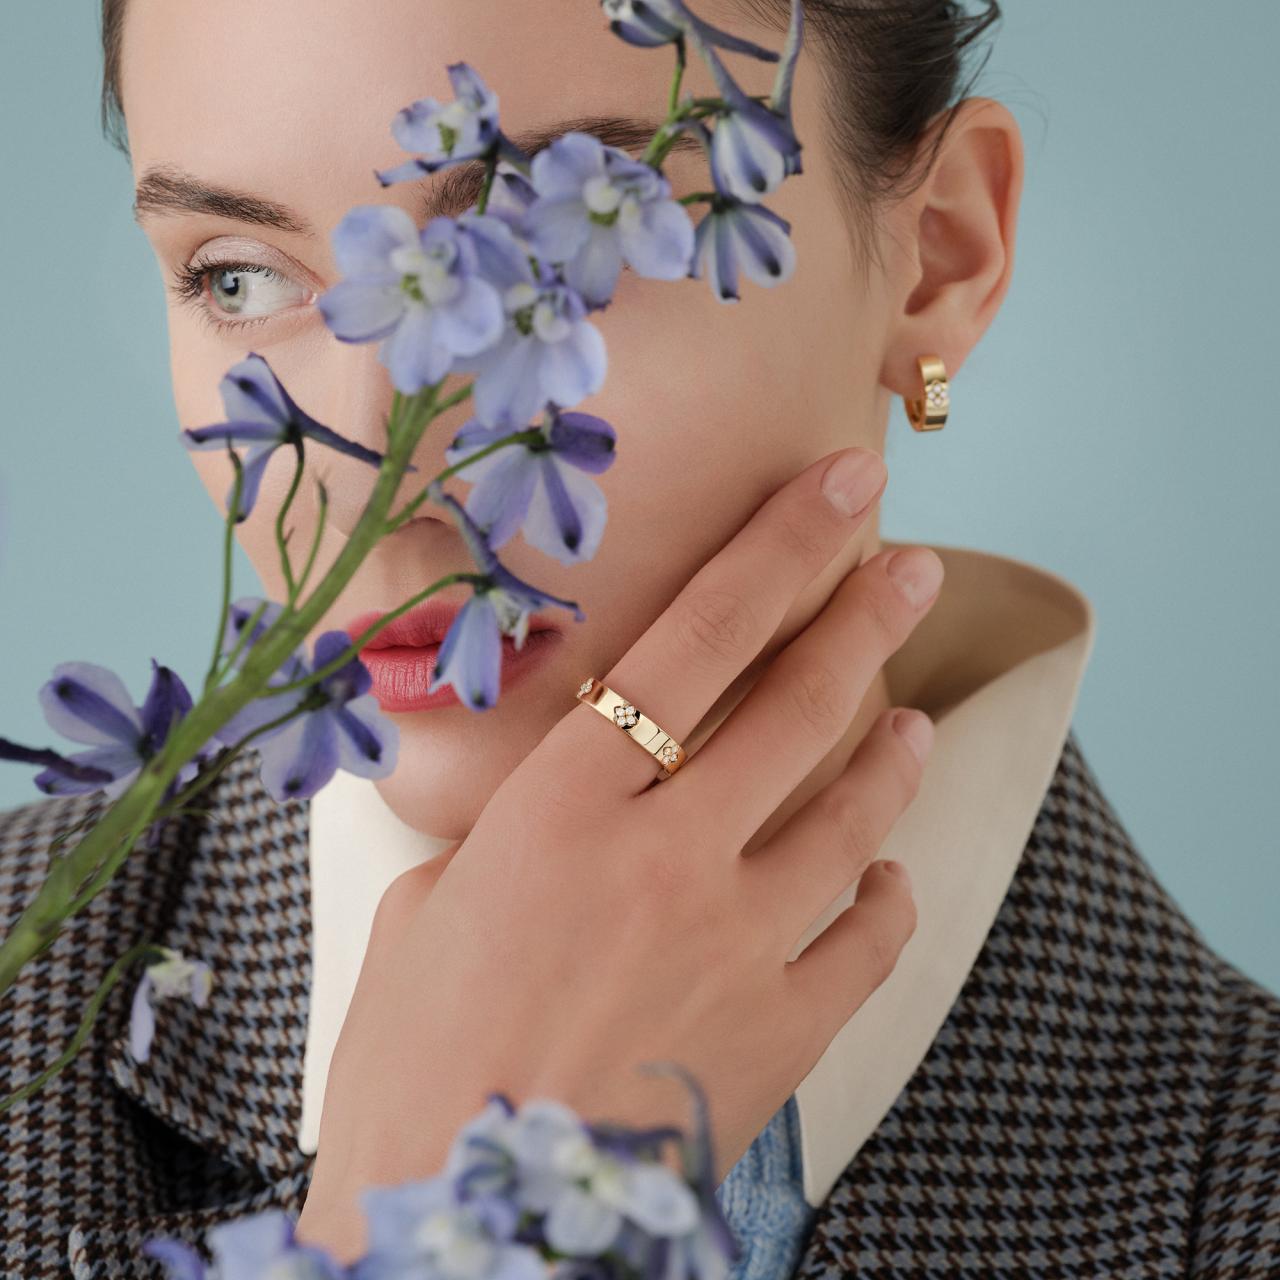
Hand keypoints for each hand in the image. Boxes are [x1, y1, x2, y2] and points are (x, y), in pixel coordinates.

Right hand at [295, 445, 941, 1260]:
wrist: (460, 1228)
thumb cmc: (410, 1063)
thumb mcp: (428, 910)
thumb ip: (507, 840)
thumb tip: (556, 819)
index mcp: (561, 806)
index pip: (695, 637)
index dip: (779, 546)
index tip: (843, 485)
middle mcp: (665, 854)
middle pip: (798, 703)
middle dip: (863, 614)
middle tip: (908, 564)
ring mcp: (736, 941)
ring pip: (850, 812)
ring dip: (891, 752)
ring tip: (915, 716)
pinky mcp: (780, 1030)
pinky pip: (865, 940)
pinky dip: (884, 897)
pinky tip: (886, 875)